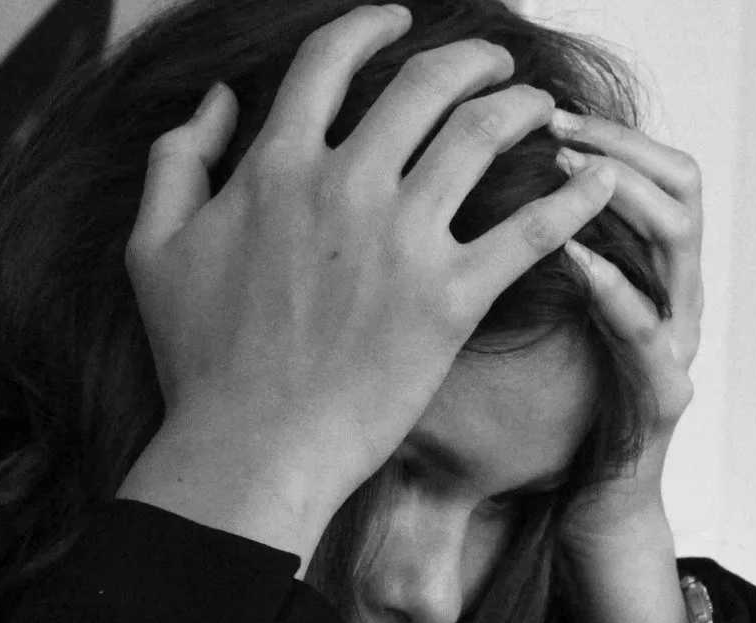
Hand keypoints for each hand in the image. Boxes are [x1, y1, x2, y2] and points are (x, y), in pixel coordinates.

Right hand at [116, 5, 620, 565]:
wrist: (250, 448)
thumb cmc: (199, 361)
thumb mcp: (154, 247)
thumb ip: (178, 159)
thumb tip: (217, 100)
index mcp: (275, 165)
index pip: (330, 59)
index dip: (369, 26)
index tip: (398, 20)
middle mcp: (344, 185)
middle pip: (424, 84)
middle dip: (471, 59)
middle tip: (496, 63)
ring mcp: (402, 240)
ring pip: (482, 136)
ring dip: (523, 107)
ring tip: (545, 107)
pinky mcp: (451, 300)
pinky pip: (529, 231)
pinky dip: (574, 198)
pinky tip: (602, 179)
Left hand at [546, 109, 705, 622]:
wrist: (590, 510)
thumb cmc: (562, 412)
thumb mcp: (549, 316)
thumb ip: (539, 256)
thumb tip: (479, 185)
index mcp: (655, 273)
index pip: (663, 171)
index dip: (615, 135)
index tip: (550, 114)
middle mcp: (679, 298)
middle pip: (683, 188)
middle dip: (620, 148)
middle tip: (557, 129)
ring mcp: (679, 345)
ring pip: (679, 242)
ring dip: (620, 197)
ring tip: (562, 175)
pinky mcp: (664, 395)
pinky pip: (647, 329)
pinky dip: (611, 287)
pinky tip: (573, 257)